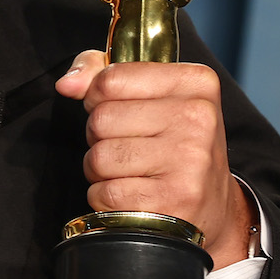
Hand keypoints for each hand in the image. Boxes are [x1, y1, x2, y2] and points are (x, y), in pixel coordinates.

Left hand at [55, 50, 254, 269]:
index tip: (117, 111)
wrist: (212, 204)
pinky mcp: (172, 199)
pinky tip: (134, 196)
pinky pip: (105, 194)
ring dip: (101, 171)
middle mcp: (197, 118)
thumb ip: (101, 74)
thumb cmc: (171, 144)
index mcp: (195, 82)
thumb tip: (67, 84)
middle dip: (99, 138)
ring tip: (131, 172)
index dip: (97, 98)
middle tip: (128, 148)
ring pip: (99, 158)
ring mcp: (189, 160)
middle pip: (100, 120)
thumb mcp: (151, 96)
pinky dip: (106, 199)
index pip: (111, 80)